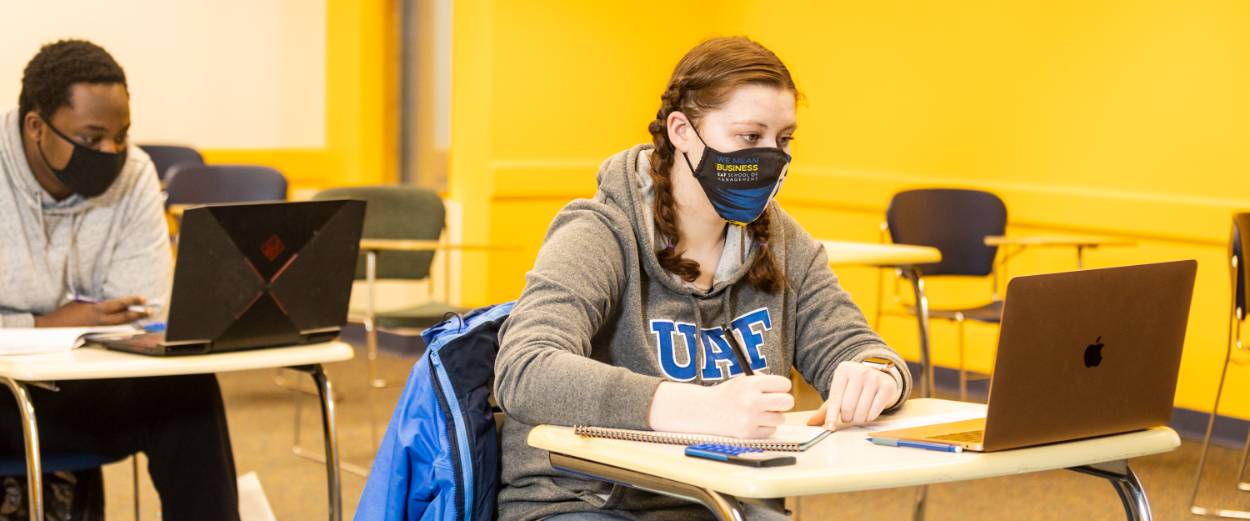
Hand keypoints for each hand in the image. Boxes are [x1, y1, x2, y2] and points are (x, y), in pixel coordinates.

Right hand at [34, 296, 148, 326]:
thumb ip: (96, 303)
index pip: (119, 304)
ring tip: (144, 320)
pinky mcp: (95, 336)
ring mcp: (98, 329)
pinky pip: (111, 332)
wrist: (52, 327)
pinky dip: (121, 329)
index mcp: (96, 309)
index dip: (132, 301)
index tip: (143, 299)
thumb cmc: (66, 313)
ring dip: (132, 322)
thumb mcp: (82, 302)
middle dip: (138, 314)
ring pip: (120, 326)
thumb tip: (108, 302)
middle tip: (151, 311)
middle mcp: (100, 320)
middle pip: (123, 317)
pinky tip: (129, 329)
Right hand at [648, 374, 794, 438]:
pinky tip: (752, 421)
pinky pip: (771, 430)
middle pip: (788, 402)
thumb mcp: (742, 380)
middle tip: (776, 402)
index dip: (782, 386)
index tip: (777, 388)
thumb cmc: (727, 394)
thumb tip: (785, 389)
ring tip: (759, 412)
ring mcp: (750, 419)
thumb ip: (764, 382)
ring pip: (780, 418)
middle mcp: (752, 401)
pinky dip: (765, 427)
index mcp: (751, 384)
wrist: (704, 411)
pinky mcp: (748, 434)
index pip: (784, 384)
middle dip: (784, 402)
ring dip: (773, 416)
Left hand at [807, 361, 898, 430]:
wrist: (879, 375)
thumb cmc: (855, 387)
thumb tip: (810, 423)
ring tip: (858, 414)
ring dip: (858, 419)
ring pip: (861, 411)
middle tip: (848, 416)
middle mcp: (859, 372)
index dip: (831, 416)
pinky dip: (869, 417)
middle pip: (847, 407)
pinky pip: (874, 412)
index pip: (835, 399)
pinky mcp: (886, 387)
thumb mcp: (841, 392)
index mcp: (843, 370)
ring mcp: (874, 378)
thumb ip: (827, 408)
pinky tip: (868, 412)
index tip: (830, 428)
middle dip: (846, 417)